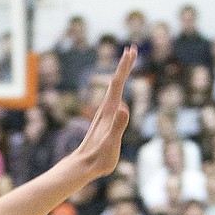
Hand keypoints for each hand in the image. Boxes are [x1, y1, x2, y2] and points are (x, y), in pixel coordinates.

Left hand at [68, 47, 135, 180]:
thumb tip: (123, 107)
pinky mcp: (105, 121)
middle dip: (124, 65)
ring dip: (121, 74)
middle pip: (115, 82)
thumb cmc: (98, 159)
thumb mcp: (111, 144)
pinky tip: (120, 91)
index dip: (124, 67)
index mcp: (109, 112)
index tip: (130, 51)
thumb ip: (117, 126)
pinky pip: (113, 99)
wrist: (83, 166)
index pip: (117, 84)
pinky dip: (119, 88)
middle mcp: (105, 109)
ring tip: (127, 62)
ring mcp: (104, 115)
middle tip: (131, 48)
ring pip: (114, 89)